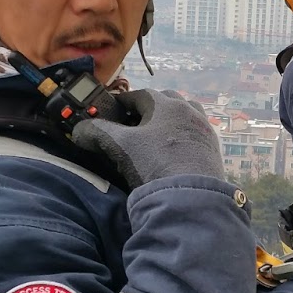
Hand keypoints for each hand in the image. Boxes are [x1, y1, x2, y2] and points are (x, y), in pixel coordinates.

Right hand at [72, 89, 225, 190]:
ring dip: (168, 121)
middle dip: (148, 109)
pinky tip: (173, 152)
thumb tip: (79, 130)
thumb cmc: (155, 165)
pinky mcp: (213, 149)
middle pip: (166, 100)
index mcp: (167, 104)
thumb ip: (97, 133)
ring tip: (154, 136)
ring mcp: (204, 130)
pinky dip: (181, 137)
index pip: (140, 95)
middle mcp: (189, 111)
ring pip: (184, 116)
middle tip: (132, 123)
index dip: (123, 102)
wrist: (191, 198)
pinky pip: (194, 134)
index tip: (111, 110)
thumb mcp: (120, 146)